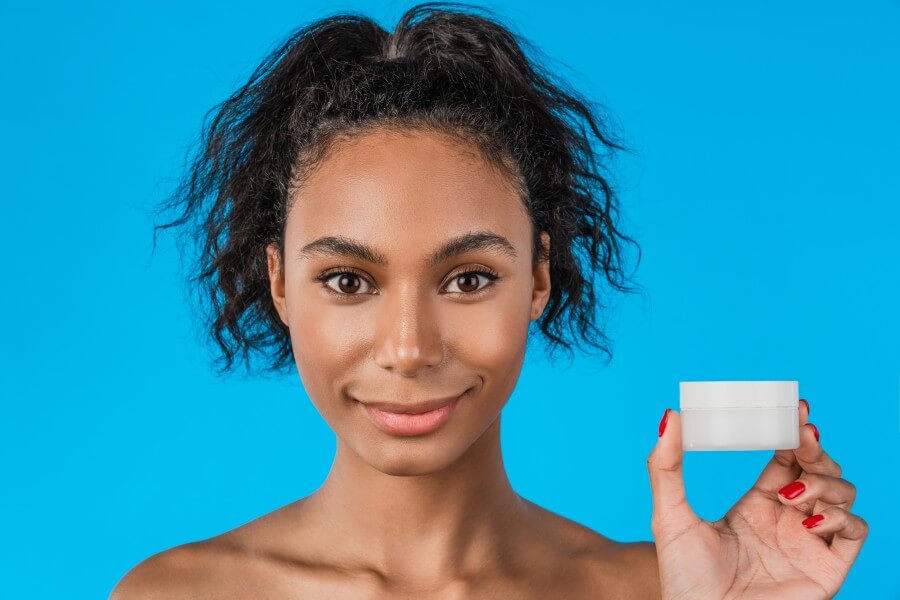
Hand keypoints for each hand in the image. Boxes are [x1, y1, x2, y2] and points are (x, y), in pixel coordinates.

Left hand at [646, 399, 867, 598]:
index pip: (787, 457)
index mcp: (758, 504)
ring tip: (792, 494)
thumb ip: (666, 465)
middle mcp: (788, 520)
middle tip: (802, 432)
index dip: (794, 432)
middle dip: (815, 447)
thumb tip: (670, 414)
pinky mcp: (827, 569)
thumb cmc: (682, 576)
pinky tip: (806, 522)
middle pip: (820, 469)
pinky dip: (840, 518)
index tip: (796, 407)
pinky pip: (855, 532)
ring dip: (825, 481)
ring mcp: (810, 544)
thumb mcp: (670, 513)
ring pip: (843, 494)